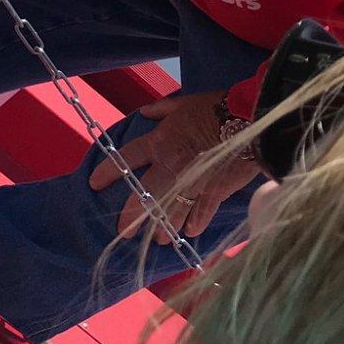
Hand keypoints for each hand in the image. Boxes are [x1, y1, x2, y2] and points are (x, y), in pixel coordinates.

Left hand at [88, 90, 258, 245]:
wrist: (249, 119)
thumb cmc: (214, 108)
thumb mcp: (182, 104)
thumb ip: (161, 110)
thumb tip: (145, 112)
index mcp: (159, 143)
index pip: (126, 159)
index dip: (108, 172)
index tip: (94, 184)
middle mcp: (170, 166)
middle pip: (145, 196)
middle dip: (133, 216)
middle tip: (124, 231)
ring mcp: (193, 182)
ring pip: (172, 211)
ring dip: (165, 227)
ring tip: (158, 239)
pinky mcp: (216, 190)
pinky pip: (202, 211)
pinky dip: (196, 223)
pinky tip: (189, 233)